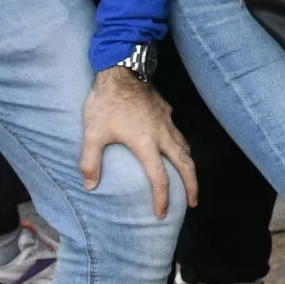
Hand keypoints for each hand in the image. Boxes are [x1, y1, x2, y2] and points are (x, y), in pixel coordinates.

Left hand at [83, 65, 197, 218]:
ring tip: (189, 177)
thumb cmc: (106, 103)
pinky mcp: (166, 110)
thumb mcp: (93, 133)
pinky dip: (182, 145)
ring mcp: (167, 121)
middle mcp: (162, 135)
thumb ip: (90, 161)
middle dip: (192, 185)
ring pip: (186, 147)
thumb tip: (90, 185)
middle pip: (186, 164)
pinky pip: (179, 132)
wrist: (122, 70)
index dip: (162, 199)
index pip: (160, 178)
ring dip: (189, 165)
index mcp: (146, 144)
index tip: (162, 213)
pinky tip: (176, 144)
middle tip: (194, 201)